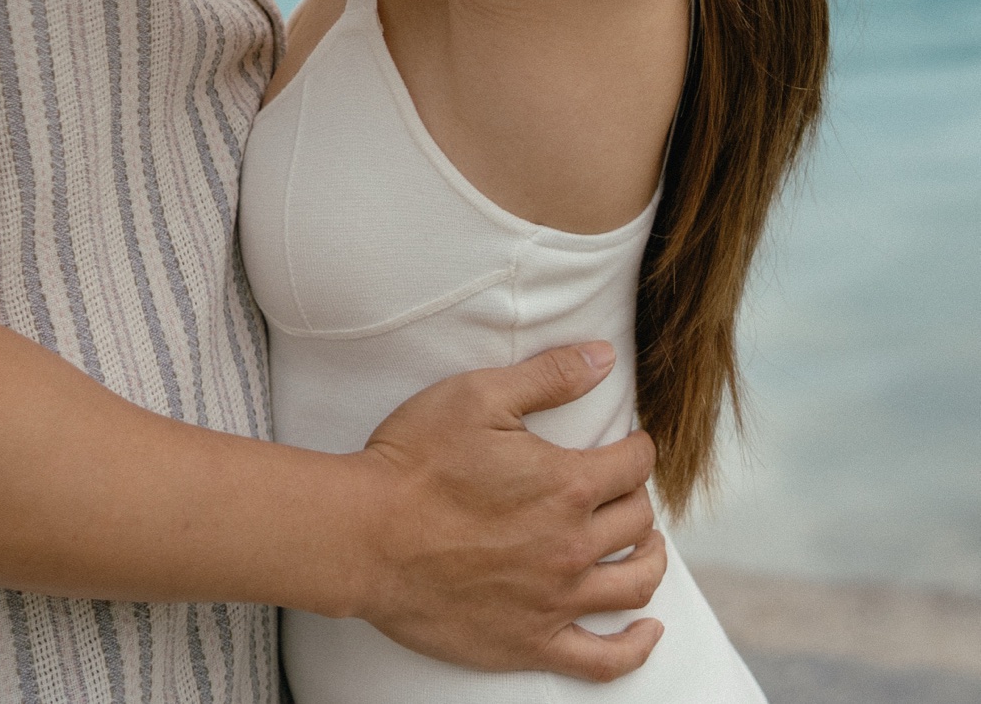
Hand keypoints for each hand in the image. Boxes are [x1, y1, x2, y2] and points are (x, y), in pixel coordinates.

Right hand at [354, 343, 665, 680]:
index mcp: (567, 484)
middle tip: (621, 490)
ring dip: (651, 562)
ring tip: (647, 547)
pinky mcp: (530, 641)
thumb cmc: (415, 459)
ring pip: (634, 585)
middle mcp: (573, 544)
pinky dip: (635, 648)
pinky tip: (646, 634)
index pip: (634, 465)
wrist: (365, 534)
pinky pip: (604, 660)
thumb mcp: (478, 395)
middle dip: (637, 498)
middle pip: (637, 521)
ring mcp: (555, 600)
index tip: (632, 444)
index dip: (638, 448)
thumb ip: (549, 375)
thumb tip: (604, 357)